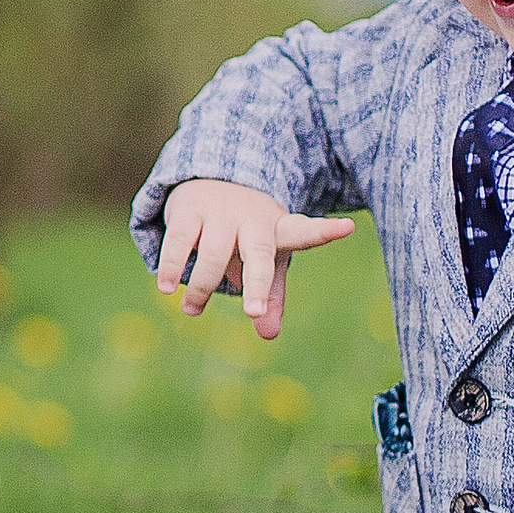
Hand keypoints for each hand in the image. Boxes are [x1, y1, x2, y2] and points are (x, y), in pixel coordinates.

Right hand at [155, 178, 355, 340]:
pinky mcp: (190, 210)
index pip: (304, 232)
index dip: (324, 231)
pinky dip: (173, 266)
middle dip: (258, 285)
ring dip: (202, 287)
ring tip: (192, 311)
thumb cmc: (246, 231)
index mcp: (278, 230)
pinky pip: (180, 242)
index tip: (348, 227)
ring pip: (215, 254)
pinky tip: (166, 287)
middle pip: (259, 255)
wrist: (211, 177)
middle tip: (253, 313)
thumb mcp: (264, 259)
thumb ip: (270, 295)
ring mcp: (221, 212)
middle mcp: (252, 220)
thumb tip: (269, 335)